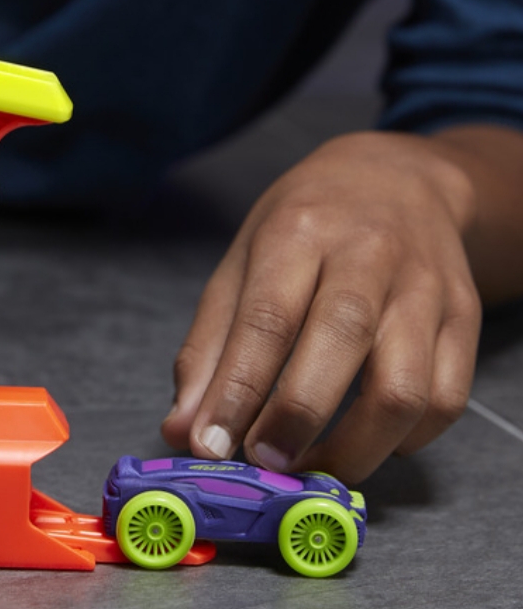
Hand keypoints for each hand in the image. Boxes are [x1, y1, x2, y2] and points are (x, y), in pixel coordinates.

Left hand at [161, 131, 481, 483]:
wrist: (395, 179)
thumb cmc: (304, 227)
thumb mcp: (240, 265)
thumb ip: (208, 349)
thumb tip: (183, 428)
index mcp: (298, 233)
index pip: (267, 319)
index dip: (238, 390)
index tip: (211, 445)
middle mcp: (367, 254)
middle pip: (340, 343)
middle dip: (296, 418)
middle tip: (264, 461)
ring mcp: (424, 287)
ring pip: (404, 386)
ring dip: (355, 447)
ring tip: (312, 465)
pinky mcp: (463, 318)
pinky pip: (444, 398)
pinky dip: (406, 439)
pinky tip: (367, 440)